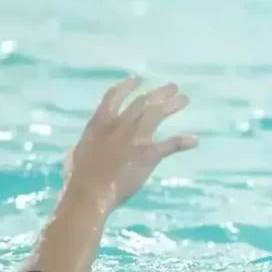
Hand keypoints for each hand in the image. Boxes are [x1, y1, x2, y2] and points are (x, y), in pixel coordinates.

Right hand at [62, 78, 198, 212]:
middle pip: (143, 102)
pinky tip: (194, 140)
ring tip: (184, 99)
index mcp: (99, 123)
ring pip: (157, 114)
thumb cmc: (77, 177)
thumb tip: (91, 142)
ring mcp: (135, 138)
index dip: (127, 86)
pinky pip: (170, 144)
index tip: (138, 79)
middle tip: (173, 87)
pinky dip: (183, 141)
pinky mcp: (148, 154)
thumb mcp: (78, 151)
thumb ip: (90, 142)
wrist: (89, 192)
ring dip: (172, 104)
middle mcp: (119, 125)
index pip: (114, 96)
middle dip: (159, 93)